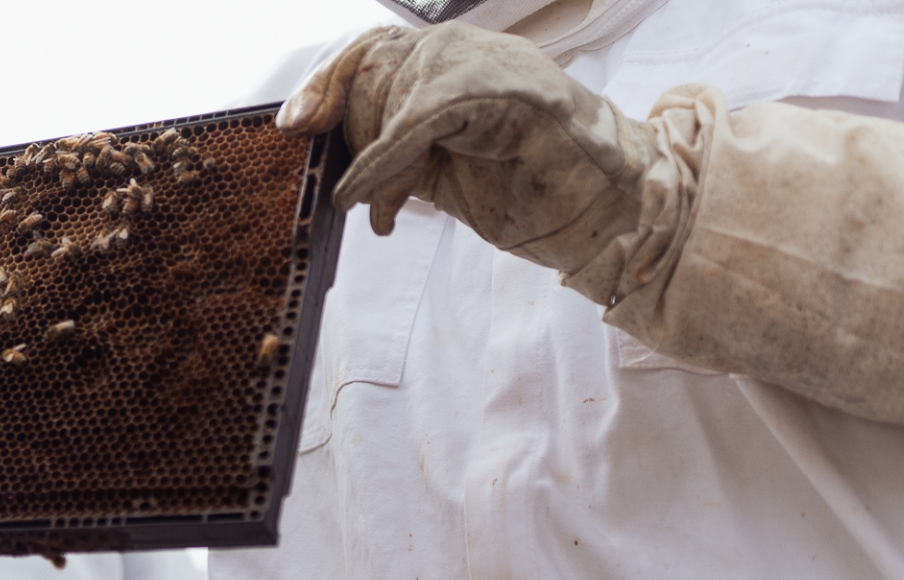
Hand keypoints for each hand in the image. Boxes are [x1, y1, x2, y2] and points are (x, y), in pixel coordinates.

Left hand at [278, 22, 654, 278]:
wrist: (609, 206)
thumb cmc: (527, 188)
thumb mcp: (437, 165)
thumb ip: (391, 145)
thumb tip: (329, 144)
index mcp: (450, 59)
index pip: (368, 50)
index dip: (324, 83)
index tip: (294, 124)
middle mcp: (462, 48)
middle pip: (367, 77)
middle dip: (356, 141)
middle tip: (373, 194)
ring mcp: (481, 63)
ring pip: (388, 102)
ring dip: (380, 169)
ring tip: (399, 208)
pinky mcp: (490, 93)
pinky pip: (411, 126)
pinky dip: (380, 168)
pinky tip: (364, 202)